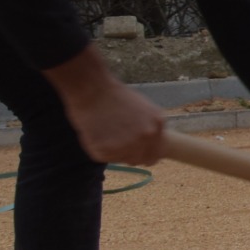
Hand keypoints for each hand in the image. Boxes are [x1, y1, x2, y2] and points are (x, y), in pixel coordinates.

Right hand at [47, 46, 167, 164]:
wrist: (92, 89)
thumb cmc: (115, 96)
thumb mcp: (144, 109)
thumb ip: (149, 128)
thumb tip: (150, 150)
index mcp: (158, 125)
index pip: (154, 155)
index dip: (142, 153)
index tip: (131, 148)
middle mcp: (146, 136)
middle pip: (138, 160)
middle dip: (127, 153)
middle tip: (114, 139)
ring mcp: (128, 144)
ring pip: (121, 159)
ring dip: (113, 150)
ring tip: (105, 131)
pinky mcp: (107, 150)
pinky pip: (105, 157)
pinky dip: (98, 148)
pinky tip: (96, 132)